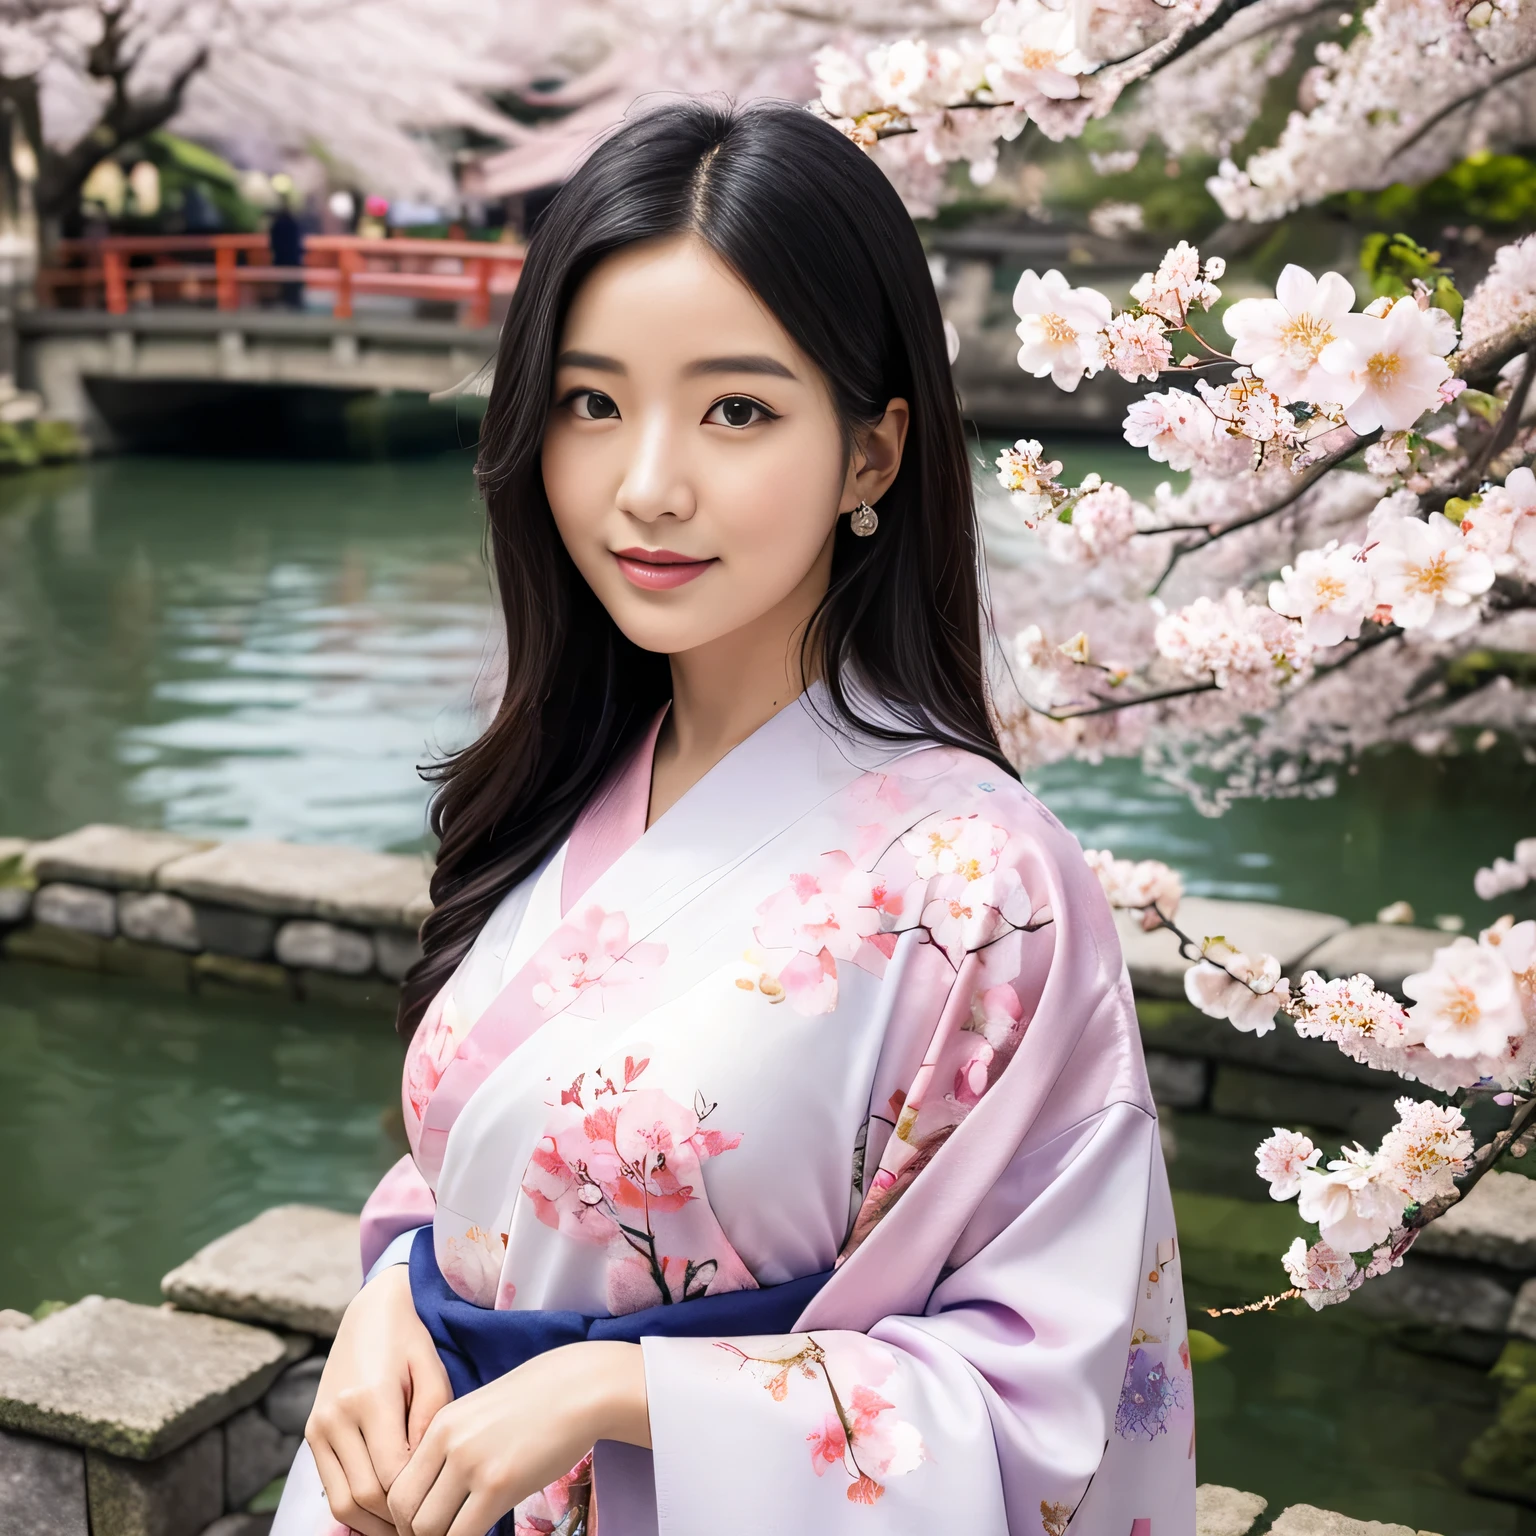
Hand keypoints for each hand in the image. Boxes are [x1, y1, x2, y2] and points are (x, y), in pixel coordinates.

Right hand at [306, 1263, 453, 1535]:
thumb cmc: (411, 1339)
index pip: (391, 1473)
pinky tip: (384, 1512)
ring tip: (405, 1527)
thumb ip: (432, 1420)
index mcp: (370, 1398)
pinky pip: (330, 1487)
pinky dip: (354, 1508)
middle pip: (365, 1494)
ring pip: (342, 1501)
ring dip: (372, 1524)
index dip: (416, 1499)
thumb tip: (425, 1471)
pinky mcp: (311, 1433)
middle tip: (426, 1527)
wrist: (370, 1310)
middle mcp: (337, 1416)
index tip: (441, 1507)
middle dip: (395, 1520)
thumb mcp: (432, 1370)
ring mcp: (319, 1426)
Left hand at [387, 1340, 649, 1535]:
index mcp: (440, 1423)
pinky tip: (480, 1534)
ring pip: (427, 1528)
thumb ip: (455, 1445)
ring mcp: (472, 1463)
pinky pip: (463, 1534)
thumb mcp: (482, 1413)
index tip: (420, 1526)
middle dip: (414, 1534)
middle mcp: (448, 1442)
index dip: (404, 1516)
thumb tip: (438, 1489)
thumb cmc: (538, 1400)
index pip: (399, 1484)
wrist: (580, 1388)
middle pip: (405, 1510)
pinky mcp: (499, 1484)